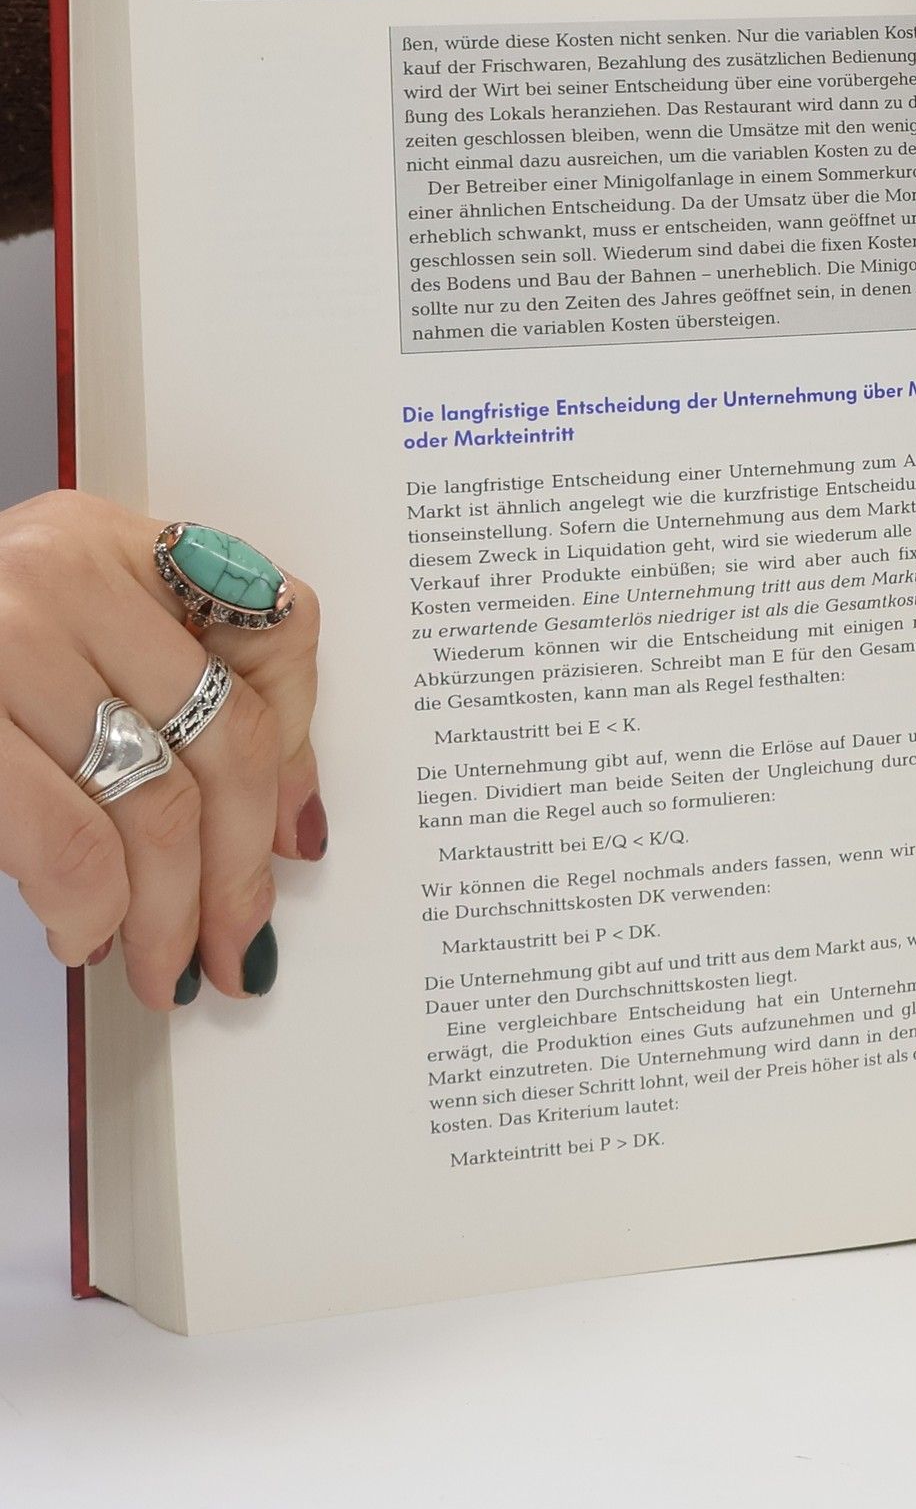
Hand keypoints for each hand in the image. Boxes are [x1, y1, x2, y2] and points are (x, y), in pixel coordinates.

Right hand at [0, 492, 324, 1009]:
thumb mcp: (69, 634)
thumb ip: (185, 700)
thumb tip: (287, 827)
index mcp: (111, 545)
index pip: (275, 633)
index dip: (293, 753)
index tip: (285, 845)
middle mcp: (60, 576)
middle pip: (223, 740)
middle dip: (238, 870)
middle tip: (235, 945)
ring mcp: (2, 644)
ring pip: (153, 803)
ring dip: (169, 912)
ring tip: (166, 964)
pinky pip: (67, 841)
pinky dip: (92, 905)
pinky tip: (85, 931)